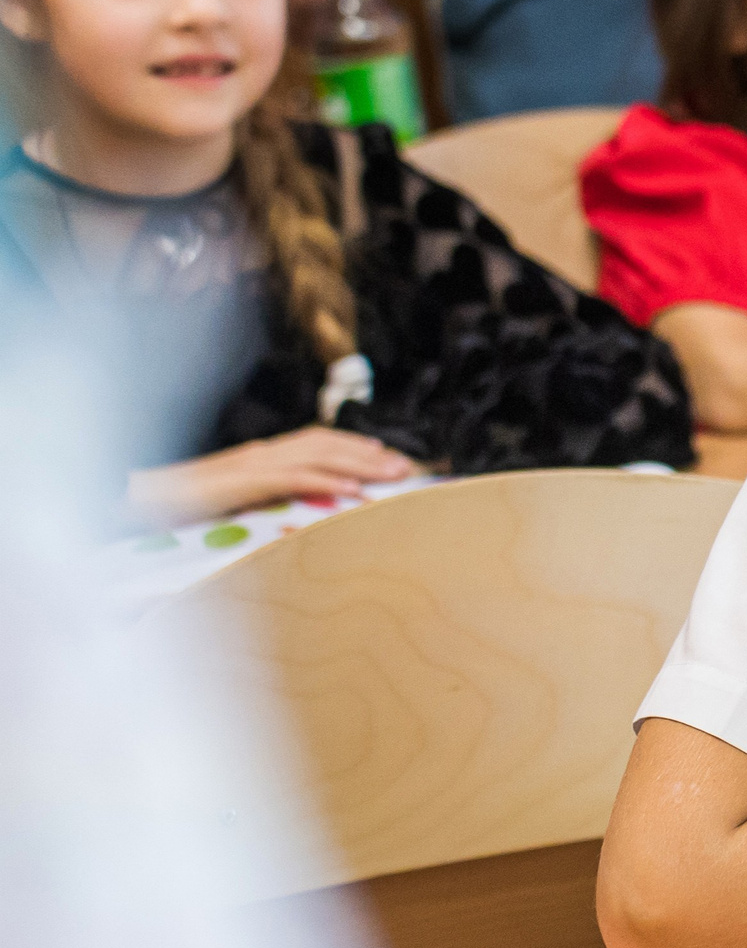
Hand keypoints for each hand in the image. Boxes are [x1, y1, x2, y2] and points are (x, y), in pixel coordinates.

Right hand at [128, 427, 415, 525]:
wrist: (138, 499)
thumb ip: (264, 494)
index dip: (355, 446)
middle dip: (371, 455)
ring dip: (362, 466)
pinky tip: (355, 495)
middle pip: (328, 445)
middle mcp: (264, 452)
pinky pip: (296, 479)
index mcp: (262, 454)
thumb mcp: (233, 496)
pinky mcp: (245, 481)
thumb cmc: (183, 504)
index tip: (387, 456)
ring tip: (394, 477)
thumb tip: (298, 506)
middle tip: (407, 467)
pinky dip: (329, 483)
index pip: (318, 442)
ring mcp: (255, 464)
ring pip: (321, 457)